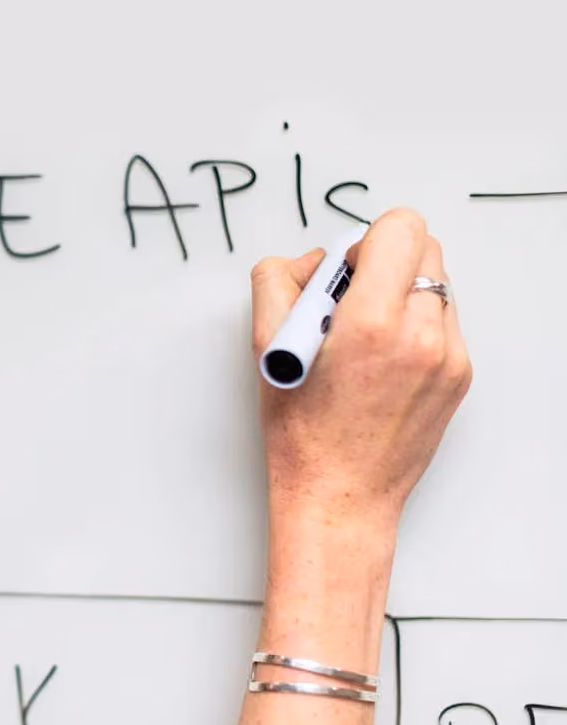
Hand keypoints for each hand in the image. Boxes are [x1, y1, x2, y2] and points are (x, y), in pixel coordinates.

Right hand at [250, 208, 472, 532]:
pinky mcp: (459, 375)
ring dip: (400, 293)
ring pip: (435, 283)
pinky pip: (442, 321)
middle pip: (424, 247)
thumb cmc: (302, 435)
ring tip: (362, 336)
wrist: (339, 496)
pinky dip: (413, 326)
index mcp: (373, 323)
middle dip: (384, 262)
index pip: (399, 228)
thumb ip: (280, 282)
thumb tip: (311, 261)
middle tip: (347, 302)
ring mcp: (449, 356)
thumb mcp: (265, 349)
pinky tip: (380, 361)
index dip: (365, 241)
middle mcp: (423, 336)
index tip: (343, 271)